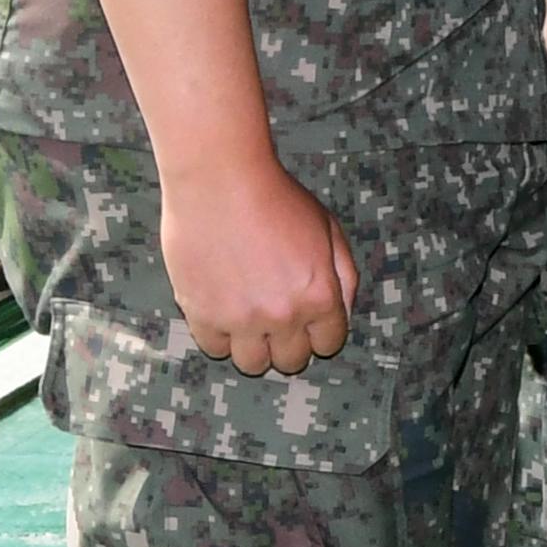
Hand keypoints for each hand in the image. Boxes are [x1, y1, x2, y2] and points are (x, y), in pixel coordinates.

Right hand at [158, 154, 358, 377]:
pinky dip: (221, 335)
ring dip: (255, 346)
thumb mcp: (328, 228)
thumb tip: (343, 311)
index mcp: (319, 296)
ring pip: (252, 364)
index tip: (310, 323)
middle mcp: (283, 316)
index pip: (328, 344)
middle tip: (278, 319)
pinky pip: (215, 348)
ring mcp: (241, 320)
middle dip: (289, 342)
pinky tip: (224, 310)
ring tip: (250, 318)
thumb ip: (343, 274)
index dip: (321, 333)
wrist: (220, 182)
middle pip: (291, 361)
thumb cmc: (276, 198)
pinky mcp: (203, 315)